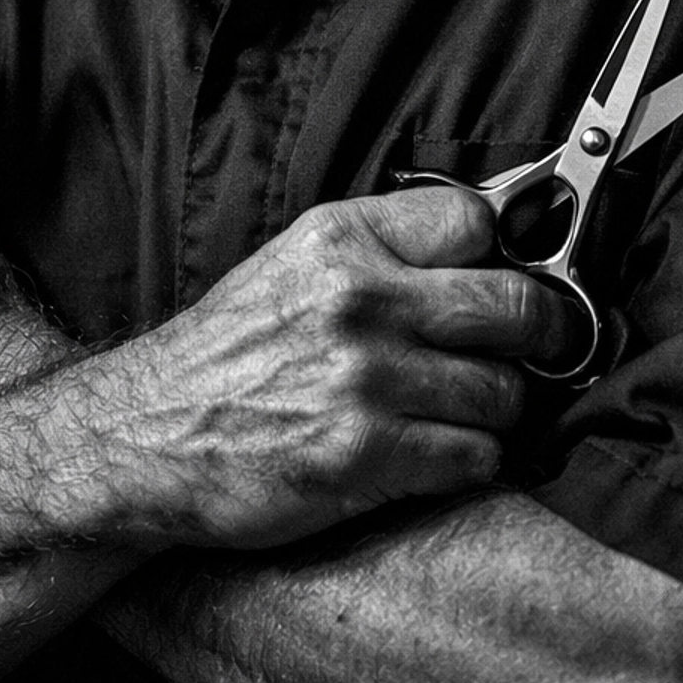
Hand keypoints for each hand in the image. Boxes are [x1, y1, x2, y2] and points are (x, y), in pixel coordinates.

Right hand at [62, 184, 568, 550]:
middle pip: (517, 304)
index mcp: (341, 238)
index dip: (503, 252)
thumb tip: (495, 236)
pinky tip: (436, 456)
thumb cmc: (228, 353)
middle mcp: (359, 298)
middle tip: (534, 352)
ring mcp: (364, 378)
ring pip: (506, 392)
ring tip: (465, 413)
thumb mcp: (294, 265)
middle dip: (541, 334)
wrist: (141, 435)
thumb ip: (383, 249)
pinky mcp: (365, 454)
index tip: (505, 279)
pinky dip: (470, 462)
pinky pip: (476, 457)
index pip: (477, 219)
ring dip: (499, 411)